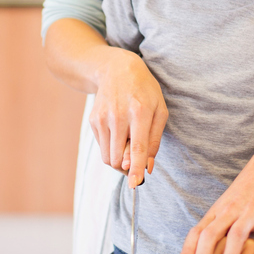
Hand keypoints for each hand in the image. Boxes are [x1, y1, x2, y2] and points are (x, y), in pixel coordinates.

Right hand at [90, 48, 165, 186]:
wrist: (116, 69)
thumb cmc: (144, 91)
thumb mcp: (159, 111)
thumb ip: (155, 141)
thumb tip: (149, 168)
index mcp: (140, 112)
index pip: (137, 147)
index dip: (137, 168)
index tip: (135, 184)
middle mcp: (118, 116)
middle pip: (119, 158)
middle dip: (129, 167)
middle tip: (137, 159)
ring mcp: (102, 118)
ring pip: (109, 158)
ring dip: (120, 161)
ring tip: (129, 144)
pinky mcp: (93, 121)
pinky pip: (103, 149)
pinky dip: (112, 149)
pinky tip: (119, 133)